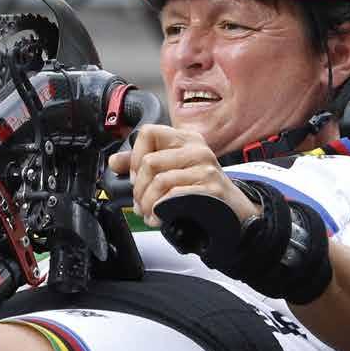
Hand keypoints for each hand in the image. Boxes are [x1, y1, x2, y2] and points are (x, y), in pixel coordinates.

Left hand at [107, 124, 260, 227]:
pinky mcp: (210, 187)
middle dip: (138, 189)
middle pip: (149, 162)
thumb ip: (144, 164)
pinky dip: (160, 210)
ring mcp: (205, 167)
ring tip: (148, 213)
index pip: (148, 133)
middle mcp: (197, 149)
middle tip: (140, 203)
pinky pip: (174, 196)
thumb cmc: (202, 190)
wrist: (233, 210)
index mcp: (186, 139)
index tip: (136, 177)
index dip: (135, 157)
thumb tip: (115, 162)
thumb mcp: (175, 170)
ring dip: (147, 204)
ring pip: (159, 181)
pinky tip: (160, 217)